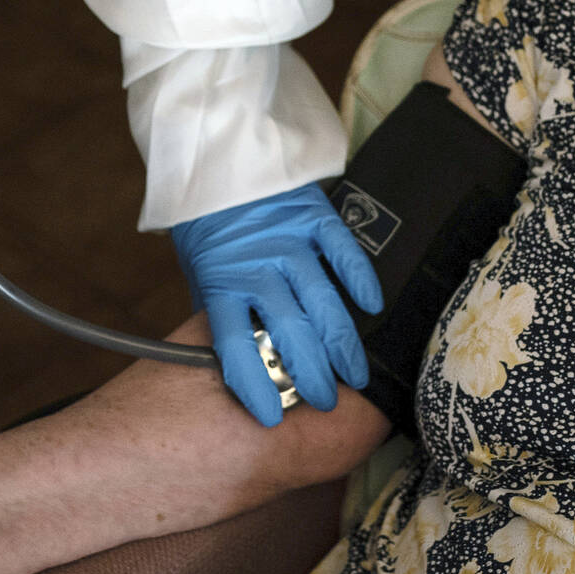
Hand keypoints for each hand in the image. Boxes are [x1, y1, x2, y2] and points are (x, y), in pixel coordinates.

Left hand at [171, 182, 382, 426]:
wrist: (216, 156)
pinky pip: (343, 253)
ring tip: (357, 376)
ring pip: (322, 304)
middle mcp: (257, 267)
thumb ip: (222, 312)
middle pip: (289, 334)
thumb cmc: (207, 223)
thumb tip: (239, 358)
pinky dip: (360, 281)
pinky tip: (373, 307)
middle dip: (311, 376)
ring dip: (342, 345)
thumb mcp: (201, 273)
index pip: (236, 347)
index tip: (272, 417)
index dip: (254, 385)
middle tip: (327, 402)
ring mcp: (288, 242)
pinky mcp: (314, 217)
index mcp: (221, 284)